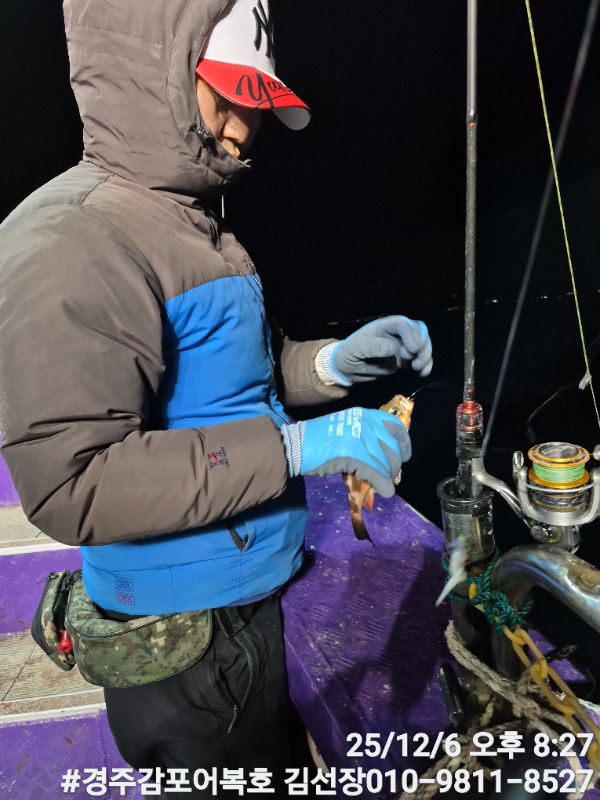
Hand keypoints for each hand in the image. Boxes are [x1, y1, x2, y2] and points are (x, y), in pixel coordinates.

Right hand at [281, 408, 410, 497]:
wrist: (297, 445)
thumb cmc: (318, 438)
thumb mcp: (346, 426)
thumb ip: (365, 435)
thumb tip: (384, 456)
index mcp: (364, 414)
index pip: (395, 426)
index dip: (404, 443)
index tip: (405, 455)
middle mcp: (365, 423)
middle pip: (392, 448)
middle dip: (394, 466)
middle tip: (389, 476)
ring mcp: (359, 437)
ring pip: (385, 463)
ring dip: (387, 478)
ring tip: (383, 485)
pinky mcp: (354, 454)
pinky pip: (376, 473)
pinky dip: (383, 485)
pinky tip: (385, 492)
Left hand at [330, 316, 432, 383]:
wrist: (347, 369)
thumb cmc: (348, 354)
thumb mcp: (356, 349)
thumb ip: (372, 347)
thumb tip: (393, 348)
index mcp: (384, 326)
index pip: (402, 324)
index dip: (411, 334)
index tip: (412, 350)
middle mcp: (396, 334)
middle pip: (418, 332)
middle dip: (422, 345)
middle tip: (415, 361)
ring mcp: (402, 346)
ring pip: (422, 344)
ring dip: (425, 355)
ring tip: (418, 368)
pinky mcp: (405, 359)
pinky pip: (420, 358)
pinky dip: (426, 364)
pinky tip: (423, 373)